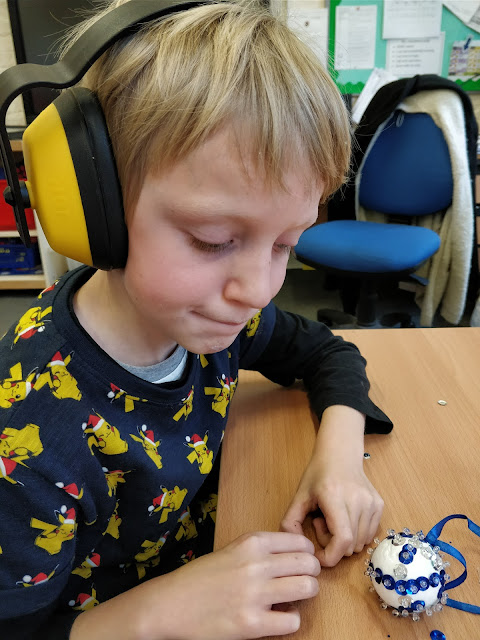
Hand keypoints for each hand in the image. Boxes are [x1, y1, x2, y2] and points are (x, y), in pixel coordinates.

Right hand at [71, 531, 319, 639]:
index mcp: (251, 543)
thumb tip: (292, 556)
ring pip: (307, 588)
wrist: (171, 605)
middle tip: (303, 580)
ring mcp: (255, 595)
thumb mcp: (230, 551)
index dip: (306, 553)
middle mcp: (256, 565)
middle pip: (308, 563)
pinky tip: (278, 618)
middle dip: (311, 572)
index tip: (303, 560)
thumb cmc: (200, 578)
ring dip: (305, 594)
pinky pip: (292, 621)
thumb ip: (259, 550)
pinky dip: (290, 621)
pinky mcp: (252, 624)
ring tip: (293, 599)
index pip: (298, 541)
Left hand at [280, 406, 383, 566]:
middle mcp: (357, 500)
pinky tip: (346, 516)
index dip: (330, 556)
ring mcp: (371, 503)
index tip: (317, 554)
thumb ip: (290, 521)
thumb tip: (293, 545)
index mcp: (334, 497)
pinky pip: (369, 535)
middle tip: (322, 522)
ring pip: (360, 544)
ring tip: (334, 518)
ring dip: (345, 540)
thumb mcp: (299, 495)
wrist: (340, 454)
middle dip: (332, 544)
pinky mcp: (379, 505)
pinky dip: (356, 534)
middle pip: (349, 546)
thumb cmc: (318, 475)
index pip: (342, 541)